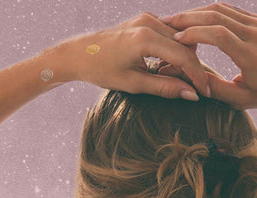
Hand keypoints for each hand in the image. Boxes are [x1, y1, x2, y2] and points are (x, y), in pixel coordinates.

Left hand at [58, 12, 210, 100]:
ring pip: (179, 39)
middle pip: (185, 46)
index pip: (184, 57)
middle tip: (192, 88)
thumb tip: (190, 94)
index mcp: (145, 38)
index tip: (204, 92)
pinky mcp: (142, 20)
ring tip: (175, 78)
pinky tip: (164, 65)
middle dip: (192, 68)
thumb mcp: (133, 83)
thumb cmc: (100, 69)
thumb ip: (164, 87)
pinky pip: (167, 34)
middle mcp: (149, 22)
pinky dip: (172, 50)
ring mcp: (146, 18)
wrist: (78, 55)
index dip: (197, 76)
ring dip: (182, 59)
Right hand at [158, 2, 256, 109]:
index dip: (194, 34)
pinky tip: (192, 19)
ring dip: (195, 12)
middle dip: (188, 18)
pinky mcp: (255, 20)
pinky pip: (228, 10)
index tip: (176, 39)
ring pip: (221, 9)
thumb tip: (192, 80)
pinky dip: (207, 12)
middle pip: (217, 16)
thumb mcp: (240, 98)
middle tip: (166, 23)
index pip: (219, 36)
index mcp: (251, 56)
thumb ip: (216, 89)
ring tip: (175, 20)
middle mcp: (255, 34)